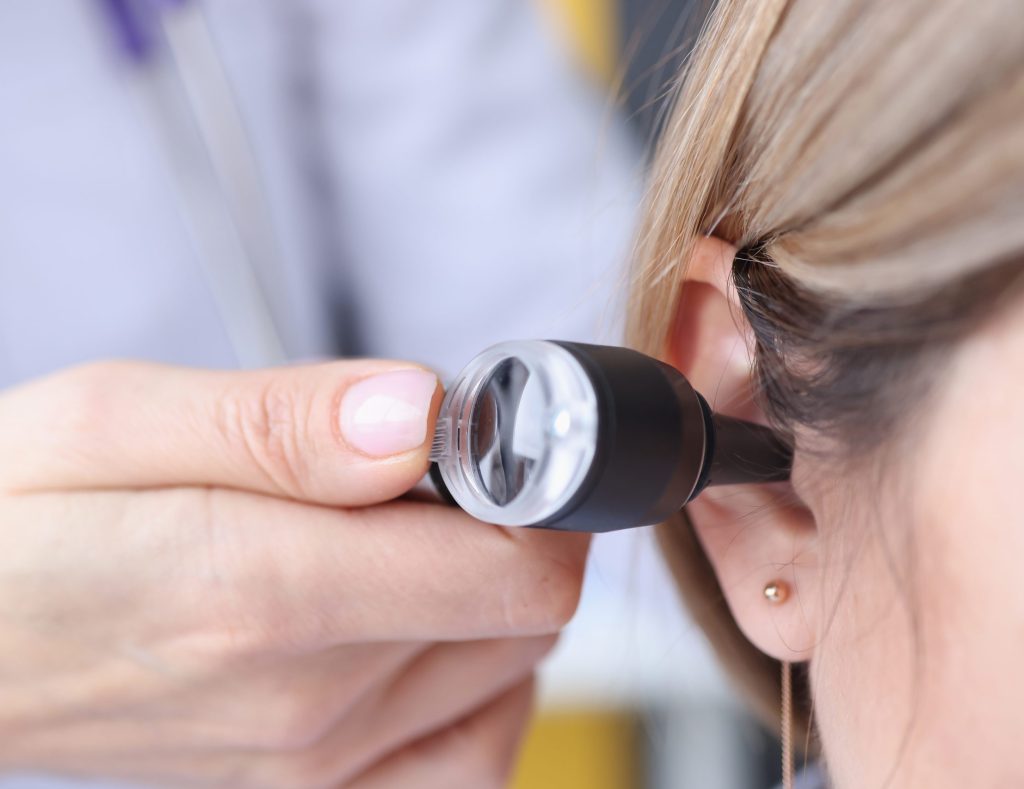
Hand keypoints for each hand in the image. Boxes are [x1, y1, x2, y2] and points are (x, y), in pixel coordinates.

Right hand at [0, 360, 587, 787]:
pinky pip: (469, 758)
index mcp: (262, 589)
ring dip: (492, 592)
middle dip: (515, 524)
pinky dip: (482, 688)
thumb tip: (419, 413)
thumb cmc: (11, 526)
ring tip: (408, 542)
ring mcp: (310, 764)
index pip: (512, 564)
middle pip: (524, 612)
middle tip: (437, 477)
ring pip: (511, 671)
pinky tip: (435, 634)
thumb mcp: (113, 421)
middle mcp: (304, 698)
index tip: (493, 442)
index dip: (538, 487)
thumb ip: (281, 419)